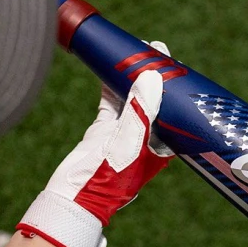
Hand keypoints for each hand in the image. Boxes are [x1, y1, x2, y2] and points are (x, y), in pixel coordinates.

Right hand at [17, 50, 174, 246]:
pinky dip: (111, 87)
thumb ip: (141, 108)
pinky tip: (109, 70)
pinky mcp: (104, 132)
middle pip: (155, 99)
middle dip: (153, 74)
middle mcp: (147, 139)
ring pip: (132, 98)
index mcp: (162, 145)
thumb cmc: (108, 178)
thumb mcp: (128, 140)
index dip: (173, 82)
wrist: (75, 198)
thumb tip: (153, 75)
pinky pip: (112, 103)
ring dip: (131, 77)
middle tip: (151, 48)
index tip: (171, 60)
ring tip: (132, 52)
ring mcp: (125, 134)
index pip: (173, 107)